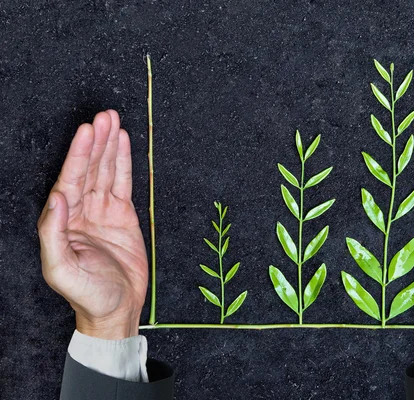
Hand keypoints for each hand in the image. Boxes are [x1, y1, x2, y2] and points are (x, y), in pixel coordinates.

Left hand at [37, 110, 147, 339]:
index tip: (88, 132)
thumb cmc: (87, 295)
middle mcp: (81, 211)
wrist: (117, 309)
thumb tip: (57, 198)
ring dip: (109, 146)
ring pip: (105, 171)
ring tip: (113, 121)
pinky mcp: (123, 216)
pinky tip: (123, 143)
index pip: (70, 180)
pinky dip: (124, 162)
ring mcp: (103, 212)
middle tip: (104, 116)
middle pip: (89, 169)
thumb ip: (53, 233)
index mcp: (64, 221)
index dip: (79, 155)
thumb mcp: (61, 270)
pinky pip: (123, 183)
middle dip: (96, 142)